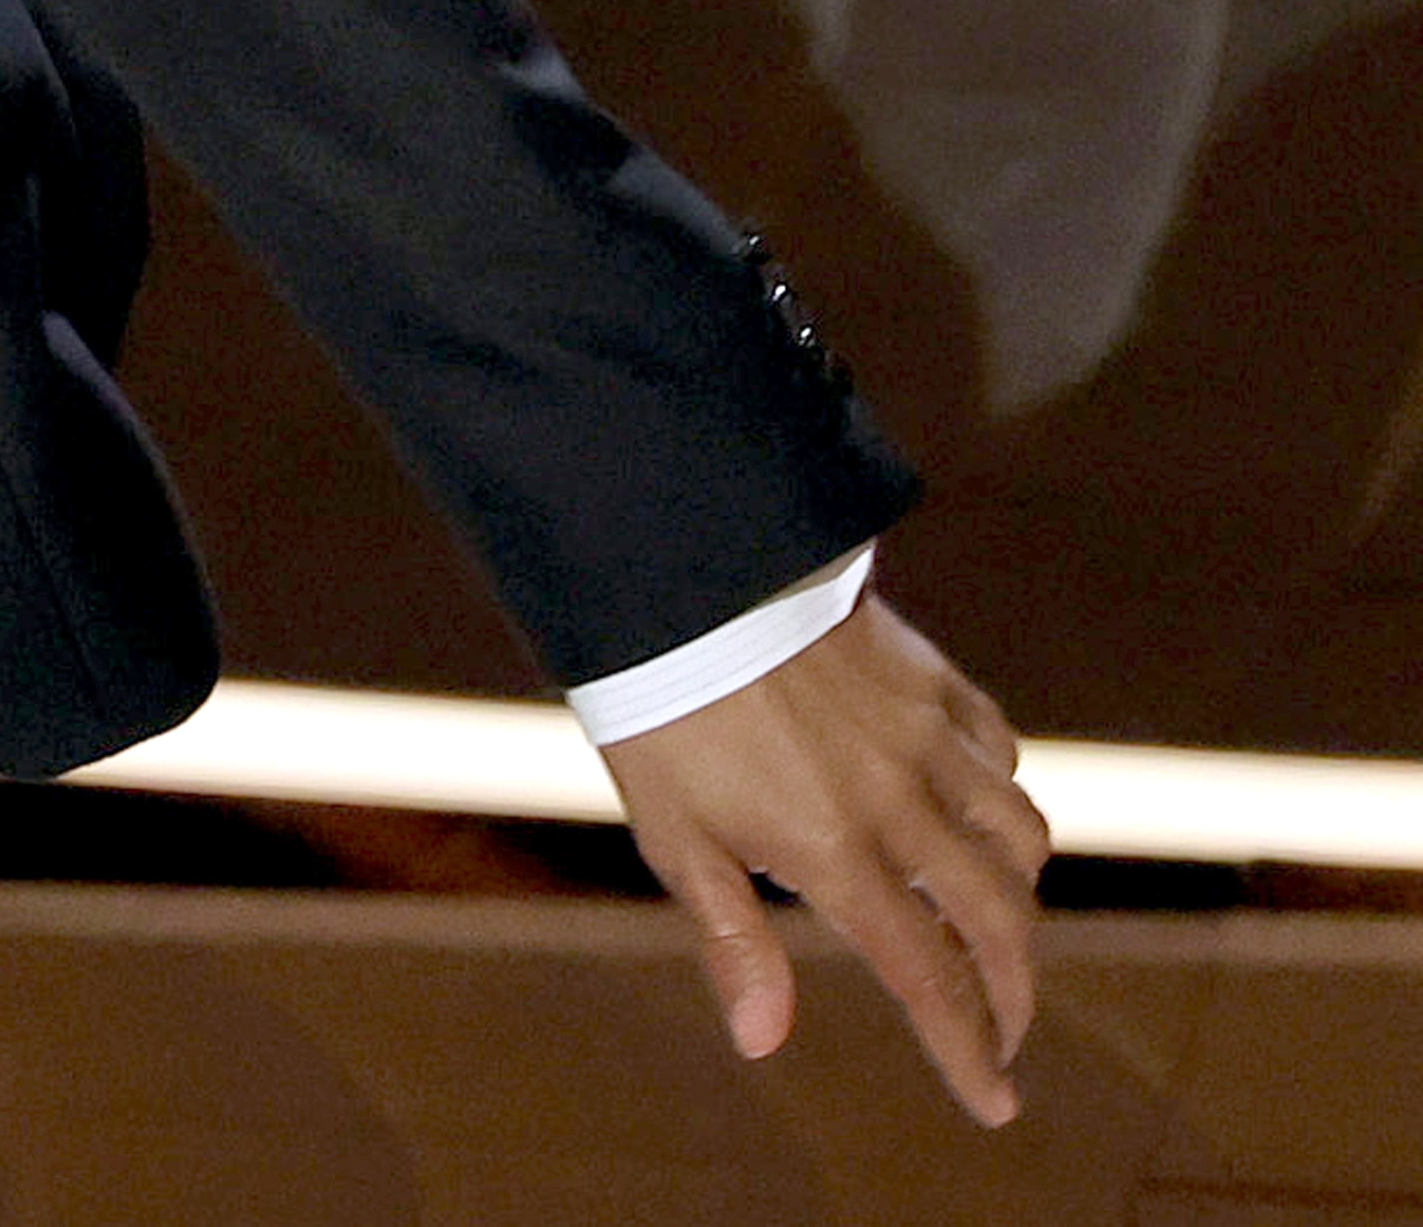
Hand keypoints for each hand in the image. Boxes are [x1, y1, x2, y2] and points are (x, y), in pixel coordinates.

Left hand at [600, 592, 1048, 1123]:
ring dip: (1020, 896)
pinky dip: (1005, 797)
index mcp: (834, 851)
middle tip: (1005, 1029)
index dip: (969, 1051)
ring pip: (1019, 839)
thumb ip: (732, 938)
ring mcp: (923, 736)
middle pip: (998, 920)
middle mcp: (899, 800)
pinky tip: (980, 811)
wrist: (671, 572)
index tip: (995, 1104)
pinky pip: (1000, 753)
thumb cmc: (657, 709)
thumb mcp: (674, 835)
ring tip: (993, 926)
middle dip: (1014, 991)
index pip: (929, 978)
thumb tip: (763, 1043)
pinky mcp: (930, 678)